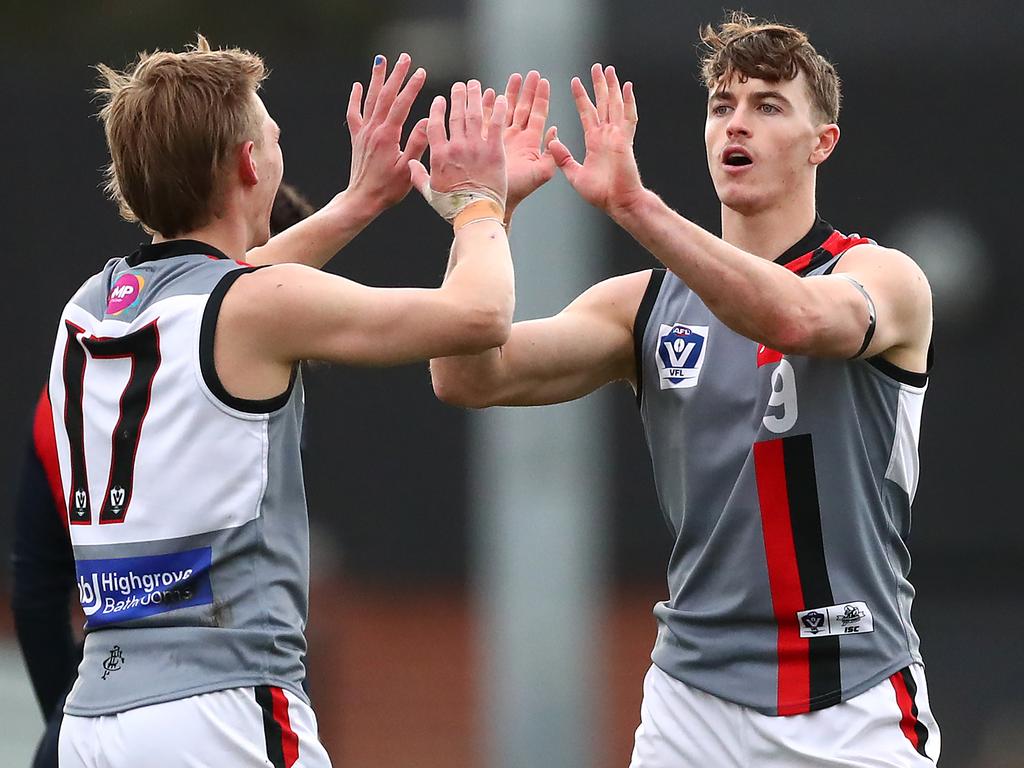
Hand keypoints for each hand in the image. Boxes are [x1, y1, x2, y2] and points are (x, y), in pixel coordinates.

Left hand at [345, 53, 428, 213]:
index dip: (411, 87)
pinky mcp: (357, 138)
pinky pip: (354, 113)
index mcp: (388, 137)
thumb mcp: (407, 169)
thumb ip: (417, 144)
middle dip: (396, 75)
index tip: (421, 72)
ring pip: (370, 99)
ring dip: (376, 78)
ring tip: (381, 60)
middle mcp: (373, 130)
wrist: (362, 199)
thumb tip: (428, 121)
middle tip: (405, 58)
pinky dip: (355, 98)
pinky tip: (358, 85)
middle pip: (385, 96)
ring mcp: (363, 133)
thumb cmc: (388, 189)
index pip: (401, 105)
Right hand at [409, 80, 507, 208]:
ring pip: (474, 114)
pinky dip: (497, 110)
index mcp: (439, 155)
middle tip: (460, 86)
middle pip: (455, 114)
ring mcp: (476, 148)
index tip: (440, 100)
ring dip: (474, 96)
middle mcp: (456, 147)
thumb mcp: (430, 193)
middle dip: (457, 96)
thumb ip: (418, 176)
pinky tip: (499, 98)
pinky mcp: (494, 151)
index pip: (434, 125)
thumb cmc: (452, 207)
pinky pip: (495, 125)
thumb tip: (410, 164)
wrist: (475, 214)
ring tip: (474, 85)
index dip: (437, 109)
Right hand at [481, 71, 556, 220]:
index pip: (537, 114)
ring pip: (506, 110)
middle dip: (527, 90)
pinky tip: (490, 92)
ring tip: (514, 76)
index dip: (541, 97)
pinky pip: (488, 118)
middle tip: (531, 73)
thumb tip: (556, 131)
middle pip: (523, 108)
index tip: (543, 80)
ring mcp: (501, 138)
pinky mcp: (486, 140)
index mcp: (531, 143)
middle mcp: (517, 138)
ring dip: (510, 93)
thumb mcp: (541, 173)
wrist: (495, 201)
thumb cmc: (519, 190)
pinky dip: (489, 105)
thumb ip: (552, 154)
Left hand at [548, 64, 643, 217]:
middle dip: (599, 85)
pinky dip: (629, 101)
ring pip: (615, 105)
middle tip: (596, 67)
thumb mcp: (574, 174)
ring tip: (608, 70)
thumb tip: (552, 140)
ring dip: (612, 87)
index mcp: (595, 141)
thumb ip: (563, 158)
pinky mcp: (625, 140)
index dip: (581, 97)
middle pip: (603, 103)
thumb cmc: (600, 193)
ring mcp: (617, 136)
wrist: (618, 203)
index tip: (575, 82)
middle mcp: (607, 135)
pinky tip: (627, 87)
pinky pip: (628, 117)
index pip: (587, 113)